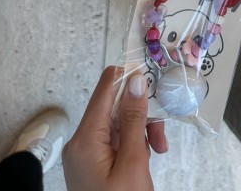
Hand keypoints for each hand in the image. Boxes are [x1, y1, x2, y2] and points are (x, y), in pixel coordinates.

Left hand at [63, 66, 166, 190]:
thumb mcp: (133, 162)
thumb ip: (133, 120)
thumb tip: (135, 79)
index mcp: (85, 138)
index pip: (106, 88)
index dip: (130, 77)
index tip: (155, 77)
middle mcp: (81, 141)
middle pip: (114, 107)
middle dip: (141, 114)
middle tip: (160, 137)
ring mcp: (86, 153)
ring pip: (118, 123)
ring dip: (141, 131)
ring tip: (157, 151)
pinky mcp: (93, 164)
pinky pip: (115, 140)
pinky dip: (134, 144)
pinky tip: (147, 157)